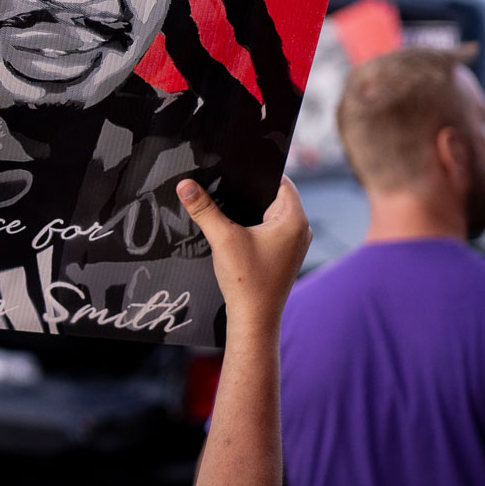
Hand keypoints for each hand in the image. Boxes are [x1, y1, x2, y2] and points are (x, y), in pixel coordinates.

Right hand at [177, 175, 311, 337]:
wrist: (254, 319)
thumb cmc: (247, 281)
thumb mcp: (222, 238)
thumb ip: (203, 208)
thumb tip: (184, 184)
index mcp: (295, 220)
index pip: (280, 181)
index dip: (257, 171)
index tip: (234, 165)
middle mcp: (300, 229)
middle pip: (273, 196)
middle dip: (248, 191)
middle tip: (222, 184)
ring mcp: (293, 243)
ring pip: (270, 213)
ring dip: (249, 210)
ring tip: (224, 206)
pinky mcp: (283, 254)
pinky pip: (268, 229)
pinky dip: (252, 225)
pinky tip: (231, 229)